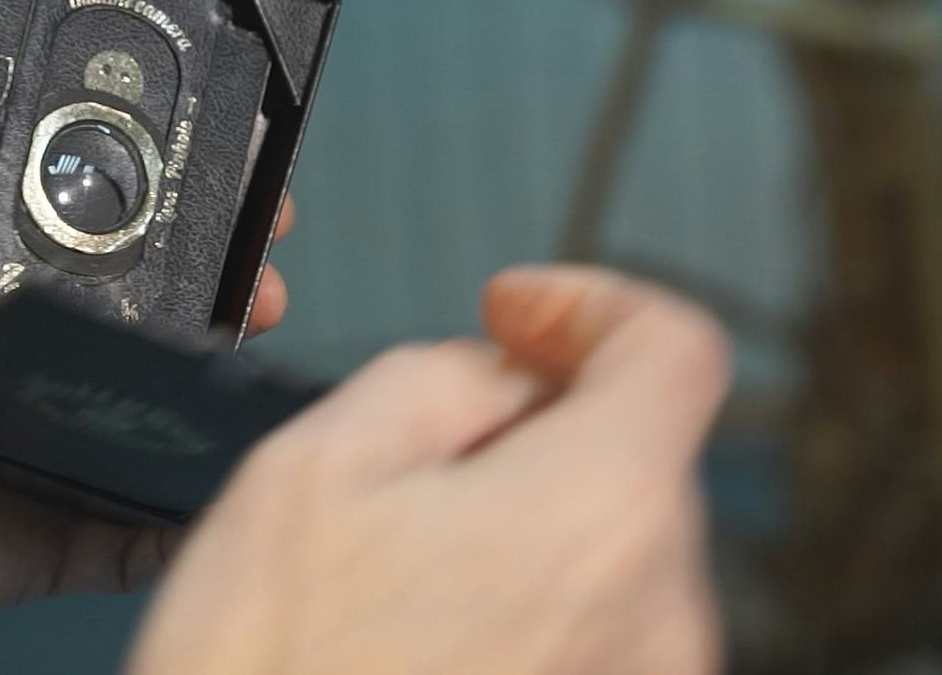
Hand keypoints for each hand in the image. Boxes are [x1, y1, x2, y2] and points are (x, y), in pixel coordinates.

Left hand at [0, 52, 296, 673]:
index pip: (29, 224)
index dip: (112, 194)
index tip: (183, 156)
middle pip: (102, 312)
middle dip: (193, 277)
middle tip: (257, 250)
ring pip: (121, 408)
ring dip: (201, 374)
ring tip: (259, 330)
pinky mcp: (1, 539)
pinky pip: (105, 530)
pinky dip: (167, 518)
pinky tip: (222, 480)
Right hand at [129, 265, 730, 674]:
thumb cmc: (267, 674)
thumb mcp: (314, 461)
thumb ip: (436, 375)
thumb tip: (496, 379)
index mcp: (598, 511)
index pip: (674, 350)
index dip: (590, 303)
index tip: (516, 315)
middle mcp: (658, 614)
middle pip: (636, 455)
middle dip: (536, 423)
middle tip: (412, 452)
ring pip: (610, 549)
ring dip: (525, 521)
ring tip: (394, 567)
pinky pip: (593, 634)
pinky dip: (526, 603)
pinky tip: (420, 634)